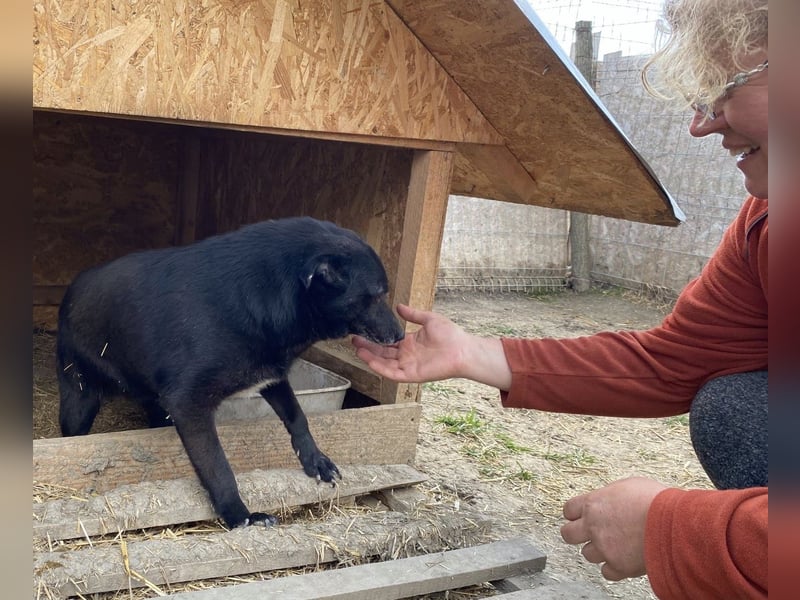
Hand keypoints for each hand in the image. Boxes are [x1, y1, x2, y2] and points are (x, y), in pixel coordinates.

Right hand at [351, 304, 470, 382]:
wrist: (462, 350)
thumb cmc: (451, 335)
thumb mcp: (429, 319)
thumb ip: (413, 314)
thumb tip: (398, 307)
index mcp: (410, 343)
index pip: (387, 342)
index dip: (374, 339)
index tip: (361, 332)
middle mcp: (407, 355)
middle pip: (382, 353)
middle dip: (367, 347)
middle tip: (353, 340)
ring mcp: (408, 365)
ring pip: (384, 363)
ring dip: (370, 357)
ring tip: (357, 349)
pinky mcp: (411, 375)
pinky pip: (392, 373)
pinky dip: (380, 368)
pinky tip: (370, 361)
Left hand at [560, 477, 666, 580]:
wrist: (673, 524)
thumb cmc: (656, 501)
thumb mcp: (629, 485)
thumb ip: (612, 496)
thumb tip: (612, 499)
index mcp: (593, 504)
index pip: (569, 509)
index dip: (574, 513)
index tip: (579, 515)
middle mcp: (594, 527)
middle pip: (568, 534)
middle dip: (576, 534)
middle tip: (587, 533)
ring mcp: (604, 548)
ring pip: (587, 554)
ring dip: (598, 550)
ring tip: (613, 544)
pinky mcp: (619, 566)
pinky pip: (607, 572)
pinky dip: (613, 568)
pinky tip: (622, 559)